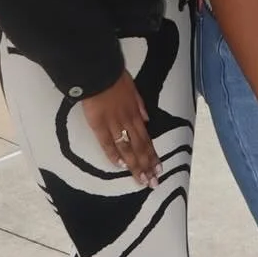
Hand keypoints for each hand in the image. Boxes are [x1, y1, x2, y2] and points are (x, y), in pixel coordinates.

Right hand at [82, 71, 159, 186]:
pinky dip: (113, 154)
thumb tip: (147, 119)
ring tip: (141, 180)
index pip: (147, 140)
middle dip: (147, 166)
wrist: (101, 73)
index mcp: (136, 114)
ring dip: (135, 165)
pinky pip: (107, 142)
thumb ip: (140, 106)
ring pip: (127, 148)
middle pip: (140, 148)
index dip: (152, 155)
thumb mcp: (134, 90)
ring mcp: (114, 124)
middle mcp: (129, 122)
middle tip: (153, 183)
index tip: (159, 169)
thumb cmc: (115, 79)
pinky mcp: (99, 124)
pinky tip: (120, 166)